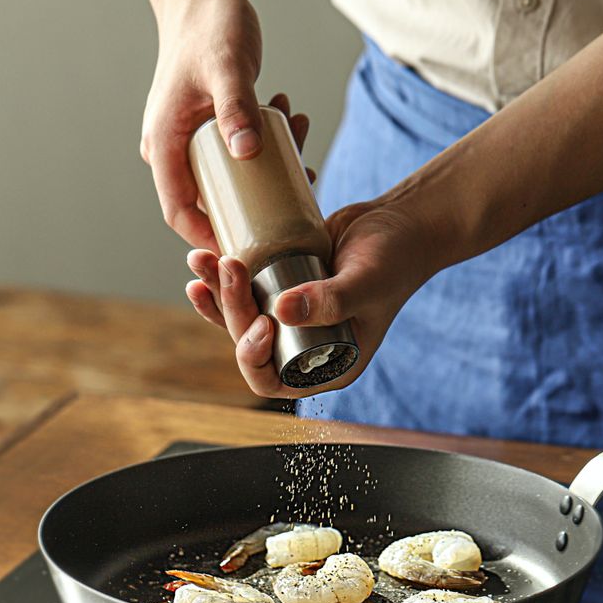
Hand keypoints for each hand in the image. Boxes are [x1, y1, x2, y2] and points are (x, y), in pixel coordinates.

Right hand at [139, 0, 308, 248]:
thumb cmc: (210, 28)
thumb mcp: (228, 66)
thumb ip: (236, 106)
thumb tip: (246, 153)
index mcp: (164, 143)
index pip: (178, 210)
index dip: (208, 239)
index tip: (245, 253)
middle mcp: (171, 149)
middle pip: (205, 203)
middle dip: (249, 210)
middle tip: (289, 206)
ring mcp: (188, 143)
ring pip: (224, 182)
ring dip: (264, 179)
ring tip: (300, 149)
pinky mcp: (206, 135)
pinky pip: (233, 162)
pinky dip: (263, 158)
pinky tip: (293, 136)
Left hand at [185, 186, 441, 397]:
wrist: (401, 223)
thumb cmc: (397, 257)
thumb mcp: (369, 282)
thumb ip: (332, 300)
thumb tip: (282, 311)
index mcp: (328, 364)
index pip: (273, 380)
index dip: (253, 356)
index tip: (261, 319)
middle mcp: (305, 348)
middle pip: (250, 343)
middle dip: (231, 309)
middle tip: (229, 266)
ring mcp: (293, 319)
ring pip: (242, 317)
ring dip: (218, 292)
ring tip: (201, 259)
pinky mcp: (283, 289)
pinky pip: (246, 292)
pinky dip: (224, 279)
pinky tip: (204, 259)